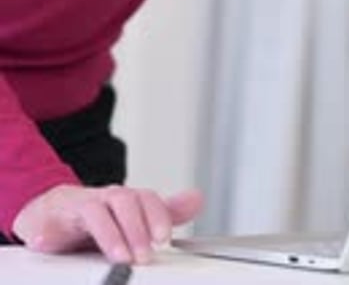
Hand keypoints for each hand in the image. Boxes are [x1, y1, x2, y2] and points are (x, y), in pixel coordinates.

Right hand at [13, 183, 202, 263]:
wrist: (58, 210)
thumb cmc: (102, 216)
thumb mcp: (135, 215)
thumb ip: (165, 211)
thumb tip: (197, 198)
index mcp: (126, 199)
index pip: (146, 198)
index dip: (157, 215)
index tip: (164, 239)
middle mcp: (105, 198)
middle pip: (124, 202)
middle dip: (136, 229)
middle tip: (143, 256)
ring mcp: (78, 207)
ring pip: (95, 210)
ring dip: (108, 234)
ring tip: (118, 255)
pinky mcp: (52, 221)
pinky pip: (47, 223)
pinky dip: (47, 232)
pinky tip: (46, 242)